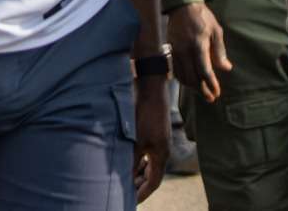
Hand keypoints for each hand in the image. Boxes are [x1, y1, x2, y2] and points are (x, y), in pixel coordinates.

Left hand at [131, 75, 169, 201]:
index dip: (143, 193)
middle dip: (139, 184)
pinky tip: (128, 159)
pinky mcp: (153, 132)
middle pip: (152, 174)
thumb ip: (130, 161)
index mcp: (161, 155)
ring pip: (148, 164)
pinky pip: (147, 153)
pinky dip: (138, 160)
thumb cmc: (143, 114)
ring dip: (137, 172)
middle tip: (125, 192)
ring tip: (124, 179)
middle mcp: (162, 150)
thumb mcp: (135, 141)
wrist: (150, 89)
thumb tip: (124, 179)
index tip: (132, 202)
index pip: (154, 182)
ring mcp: (158, 140)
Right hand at [168, 2, 230, 102]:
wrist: (182, 6)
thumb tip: (226, 68)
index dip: (211, 84)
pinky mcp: (171, 51)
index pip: (204, 71)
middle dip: (202, 90)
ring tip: (202, 91)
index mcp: (198, 45)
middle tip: (211, 97)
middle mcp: (185, 50)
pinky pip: (175, 70)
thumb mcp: (216, 31)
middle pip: (192, 77)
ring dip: (192, 87)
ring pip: (182, 76)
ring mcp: (176, 51)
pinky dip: (183, 79)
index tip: (217, 92)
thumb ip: (220, 51)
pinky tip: (190, 82)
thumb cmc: (203, 18)